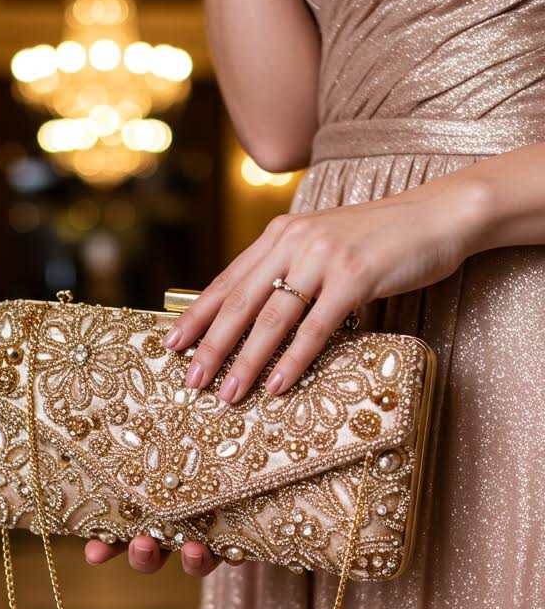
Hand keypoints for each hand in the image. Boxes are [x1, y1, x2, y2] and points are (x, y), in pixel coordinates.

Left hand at [85, 173, 489, 574]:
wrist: (438, 214)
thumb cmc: (379, 239)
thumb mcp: (323, 246)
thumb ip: (289, 270)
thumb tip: (254, 315)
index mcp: (280, 233)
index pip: (228, 280)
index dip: (197, 315)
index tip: (171, 345)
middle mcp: (294, 240)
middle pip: (240, 301)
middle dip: (210, 345)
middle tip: (190, 381)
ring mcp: (323, 257)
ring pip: (272, 318)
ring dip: (247, 361)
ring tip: (228, 394)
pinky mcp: (355, 276)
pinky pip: (315, 326)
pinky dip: (293, 359)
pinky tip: (278, 384)